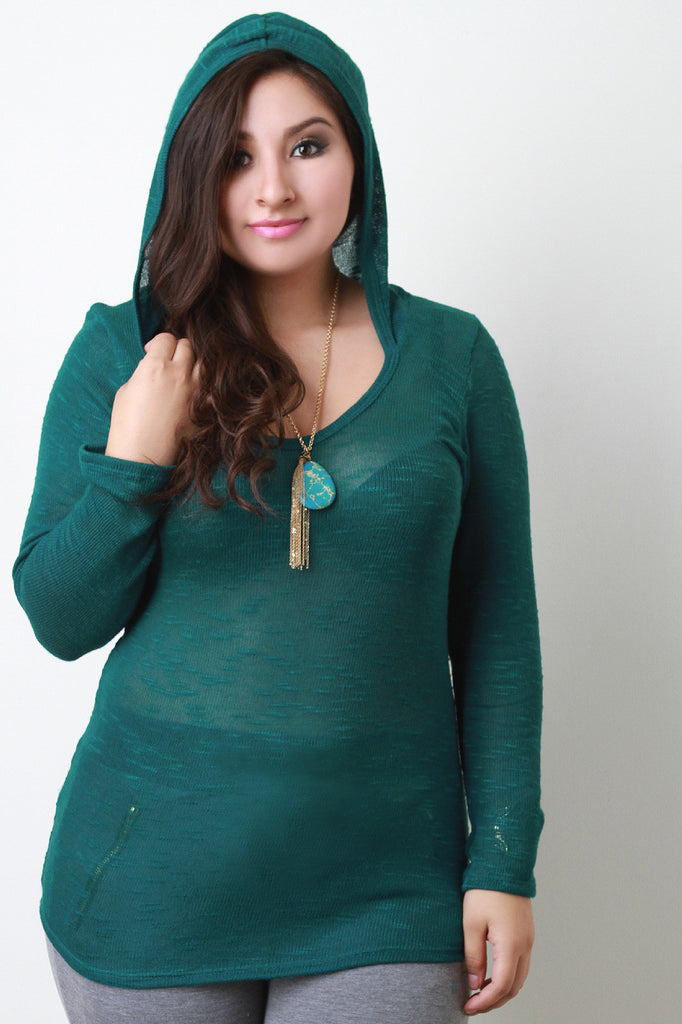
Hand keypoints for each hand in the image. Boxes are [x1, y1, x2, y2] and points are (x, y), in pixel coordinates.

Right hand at [105, 333, 198, 464]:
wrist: (141, 456)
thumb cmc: (127, 425)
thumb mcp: (125, 390)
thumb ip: (143, 371)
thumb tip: (153, 364)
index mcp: (154, 366)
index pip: (166, 338)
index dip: (158, 343)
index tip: (152, 352)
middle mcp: (178, 374)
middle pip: (186, 345)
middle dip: (176, 350)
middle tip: (168, 361)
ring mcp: (195, 390)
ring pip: (203, 361)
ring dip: (193, 363)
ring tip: (183, 373)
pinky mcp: (204, 406)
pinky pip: (213, 386)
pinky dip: (207, 384)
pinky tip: (196, 389)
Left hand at [462, 889, 533, 1014]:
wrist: (502, 863)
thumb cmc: (485, 890)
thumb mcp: (471, 924)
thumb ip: (473, 957)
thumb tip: (475, 984)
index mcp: (512, 945)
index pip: (501, 986)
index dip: (485, 1002)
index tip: (468, 1006)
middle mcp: (525, 945)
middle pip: (514, 987)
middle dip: (494, 1001)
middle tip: (473, 1004)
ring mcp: (528, 939)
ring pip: (519, 977)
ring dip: (502, 990)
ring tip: (480, 993)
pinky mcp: (526, 932)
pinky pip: (521, 964)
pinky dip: (508, 976)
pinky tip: (491, 975)